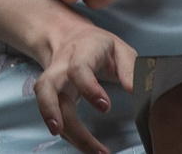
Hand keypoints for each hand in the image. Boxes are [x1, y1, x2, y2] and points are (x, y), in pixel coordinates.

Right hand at [28, 15, 138, 153]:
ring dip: (62, 128)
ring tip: (86, 149)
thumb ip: (129, 69)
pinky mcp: (51, 95)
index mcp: (81, 51)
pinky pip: (53, 114)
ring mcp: (52, 80)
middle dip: (58, 113)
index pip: (78, 68)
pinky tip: (85, 146)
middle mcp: (60, 66)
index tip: (105, 107)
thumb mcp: (119, 49)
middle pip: (49, 88)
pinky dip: (67, 133)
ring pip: (45, 103)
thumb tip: (136, 91)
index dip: (89, 88)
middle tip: (82, 136)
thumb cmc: (98, 46)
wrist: (68, 37)